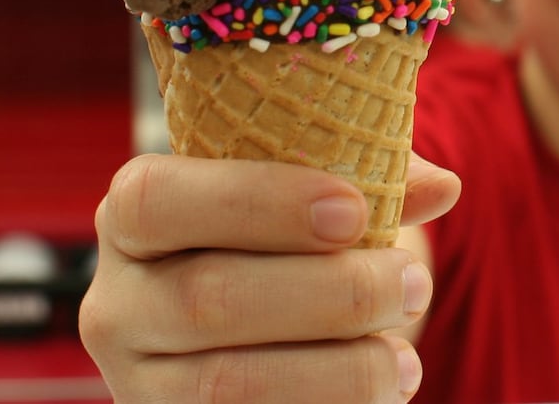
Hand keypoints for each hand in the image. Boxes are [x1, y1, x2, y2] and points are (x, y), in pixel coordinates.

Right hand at [80, 153, 460, 403]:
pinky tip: (378, 396)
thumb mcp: (307, 195)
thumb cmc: (283, 240)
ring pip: (227, 384)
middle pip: (209, 298)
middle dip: (330, 293)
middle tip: (412, 284)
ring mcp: (135, 382)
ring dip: (337, 371)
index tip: (354, 209)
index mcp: (131, 213)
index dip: (258, 201)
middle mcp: (116, 300)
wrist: (251, 332)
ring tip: (405, 358)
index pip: (158, 199)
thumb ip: (368, 176)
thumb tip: (442, 187)